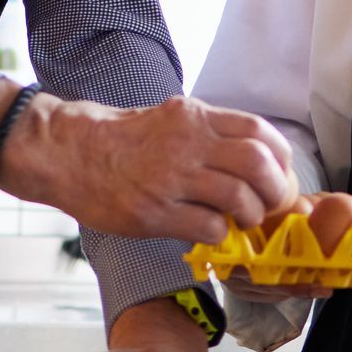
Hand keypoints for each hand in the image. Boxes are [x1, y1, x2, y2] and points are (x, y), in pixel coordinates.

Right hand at [0, 87, 296, 241]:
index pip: (258, 131)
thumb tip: (255, 157)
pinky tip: (212, 231)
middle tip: (271, 203)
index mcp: (194, 117)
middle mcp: (187, 144)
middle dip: (275, 189)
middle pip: (257, 164)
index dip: (280, 156)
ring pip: (238, 198)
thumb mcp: (171, 118)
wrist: (70, 152)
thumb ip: (210, 133)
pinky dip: (221, 234)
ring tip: (242, 220)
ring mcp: (170, 179)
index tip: (281, 173)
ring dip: (249, 214)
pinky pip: (208, 227)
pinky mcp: (154, 213)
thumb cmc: (122, 138)